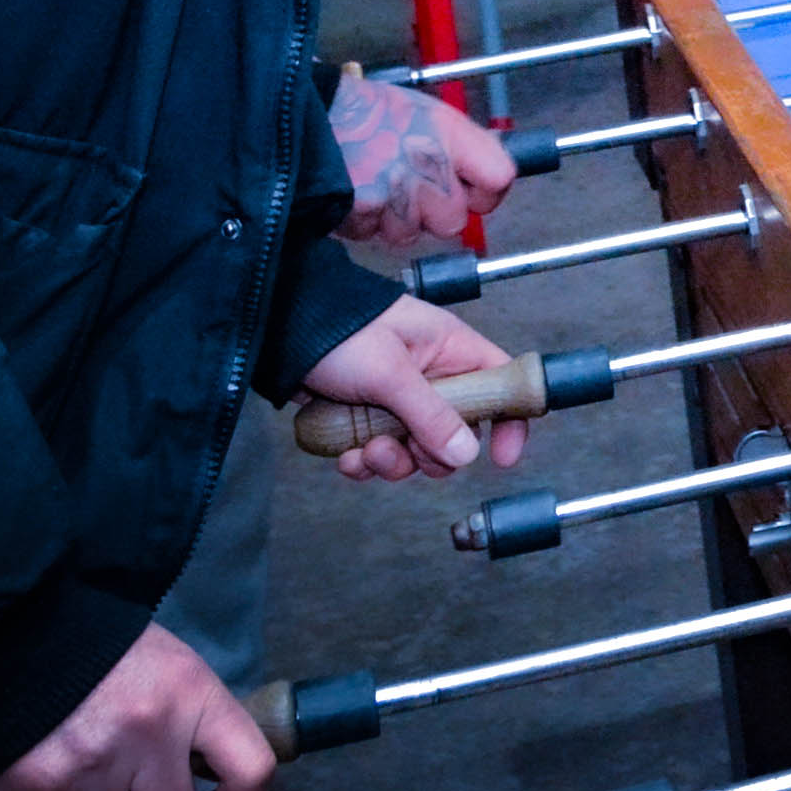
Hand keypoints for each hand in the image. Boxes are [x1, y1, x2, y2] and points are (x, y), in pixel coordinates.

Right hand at [0, 624, 270, 790]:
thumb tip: (205, 782)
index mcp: (192, 694)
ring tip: (80, 786)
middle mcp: (149, 733)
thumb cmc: (98, 650)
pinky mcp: (37, 789)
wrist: (10, 628)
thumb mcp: (167, 665)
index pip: (251, 770)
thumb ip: (192, 721)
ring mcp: (92, 765)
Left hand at [301, 297, 530, 481]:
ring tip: (364, 450)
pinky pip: (378, 453)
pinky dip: (362, 461)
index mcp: (451, 351)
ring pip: (414, 450)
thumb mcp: (390, 373)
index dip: (509, 419)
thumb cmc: (342, 330)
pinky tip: (345, 455)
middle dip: (429, 453)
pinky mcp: (366, 417)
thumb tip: (466, 454)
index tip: (502, 457)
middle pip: (456, 432)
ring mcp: (398, 400)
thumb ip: (431, 415)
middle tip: (406, 450)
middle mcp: (431, 377)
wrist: (281, 329)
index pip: (501, 383)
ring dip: (390, 461)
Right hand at [330, 67, 519, 253]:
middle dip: (431, 213)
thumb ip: (463, 146)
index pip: (499, 179)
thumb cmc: (366, 113)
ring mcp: (398, 190)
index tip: (472, 193)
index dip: (486, 193)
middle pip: (454, 221)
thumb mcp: (426, 113)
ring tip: (373, 184)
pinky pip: (372, 235)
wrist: (305, 114)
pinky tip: (352, 194)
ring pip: (410, 234)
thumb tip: (492, 174)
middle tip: (406, 188)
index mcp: (450, 133)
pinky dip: (362, 223)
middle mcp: (429, 162)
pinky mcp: (365, 211)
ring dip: (393, 220)